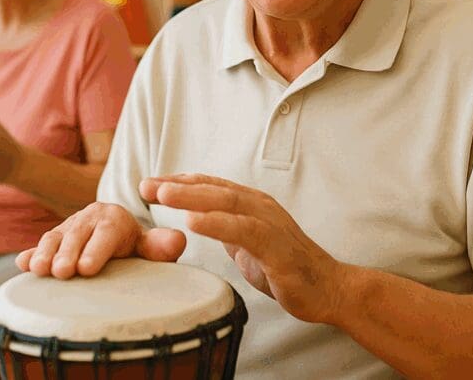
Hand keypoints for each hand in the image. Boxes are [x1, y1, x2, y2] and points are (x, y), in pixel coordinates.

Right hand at [15, 201, 185, 278]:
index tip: (86, 269)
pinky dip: (29, 255)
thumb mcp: (147, 246)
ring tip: (39, 270)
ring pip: (54, 239)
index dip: (95, 249)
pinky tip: (22, 265)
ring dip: (45, 254)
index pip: (106, 232)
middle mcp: (88, 219)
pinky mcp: (51, 241)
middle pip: (76, 235)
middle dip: (67, 254)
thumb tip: (179, 241)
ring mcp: (67, 229)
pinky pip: (38, 247)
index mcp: (114, 218)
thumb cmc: (133, 248)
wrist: (113, 239)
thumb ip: (159, 246)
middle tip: (63, 273)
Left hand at [143, 173, 348, 324]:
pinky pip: (244, 231)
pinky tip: (192, 222)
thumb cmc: (286, 266)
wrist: (327, 289)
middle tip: (146, 185)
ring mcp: (270, 224)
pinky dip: (217, 224)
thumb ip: (227, 229)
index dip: (179, 182)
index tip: (148, 184)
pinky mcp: (277, 247)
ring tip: (163, 195)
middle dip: (177, 185)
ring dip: (192, 197)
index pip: (210, 186)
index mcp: (251, 205)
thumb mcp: (248, 244)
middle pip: (214, 188)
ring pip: (226, 202)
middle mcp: (260, 206)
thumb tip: (200, 220)